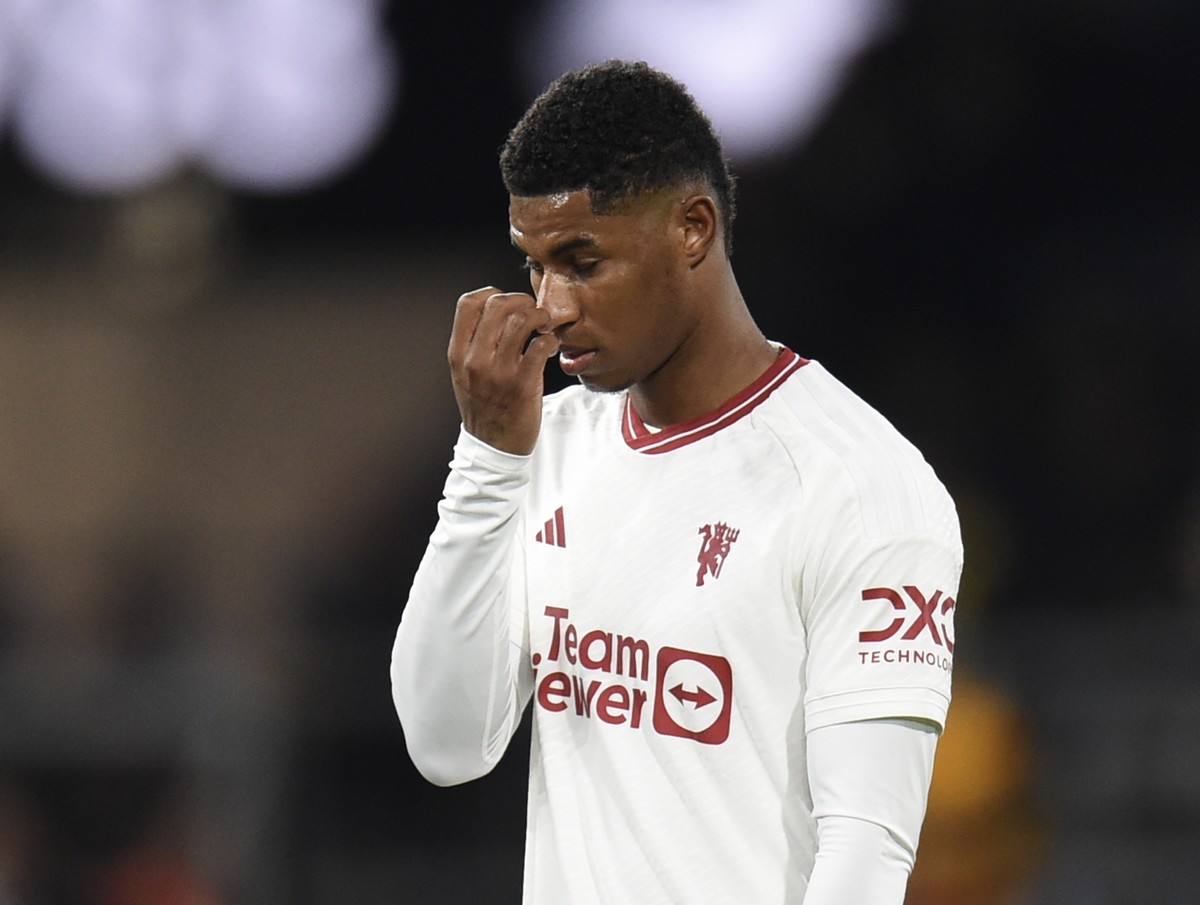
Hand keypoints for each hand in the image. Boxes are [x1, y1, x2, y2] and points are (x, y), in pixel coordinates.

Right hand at [447, 286, 559, 454]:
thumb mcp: (465, 373)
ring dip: (540, 317)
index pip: (468, 303)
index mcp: (458, 353)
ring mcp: (498, 373)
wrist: (494, 446)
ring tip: (543, 327)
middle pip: (497, 304)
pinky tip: (550, 347)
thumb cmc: (484, 405)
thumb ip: (474, 342)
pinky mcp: (523, 385)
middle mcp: (474, 360)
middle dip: (521, 301)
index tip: (508, 304)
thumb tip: (499, 308)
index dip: (492, 294)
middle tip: (532, 313)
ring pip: (522, 320)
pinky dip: (550, 340)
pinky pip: (541, 345)